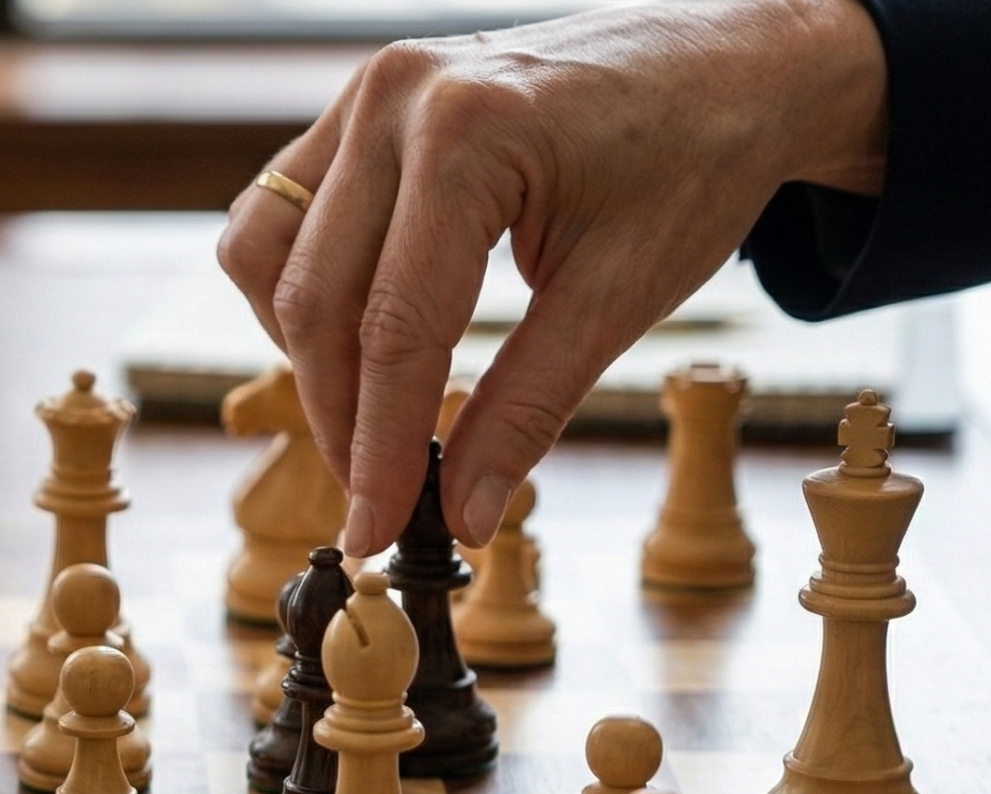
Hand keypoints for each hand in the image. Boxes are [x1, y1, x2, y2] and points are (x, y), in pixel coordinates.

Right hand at [218, 0, 888, 552]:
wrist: (723, 62)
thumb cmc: (693, 156)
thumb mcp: (623, 294)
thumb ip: (528, 407)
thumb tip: (462, 514)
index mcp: (470, 134)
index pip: (394, 329)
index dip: (377, 448)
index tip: (375, 535)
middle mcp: (396, 98)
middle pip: (315, 301)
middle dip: (338, 418)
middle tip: (378, 501)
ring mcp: (365, 93)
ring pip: (266, 256)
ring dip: (304, 353)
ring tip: (367, 417)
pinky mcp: (356, 108)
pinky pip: (280, 215)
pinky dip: (302, 291)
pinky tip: (358, 339)